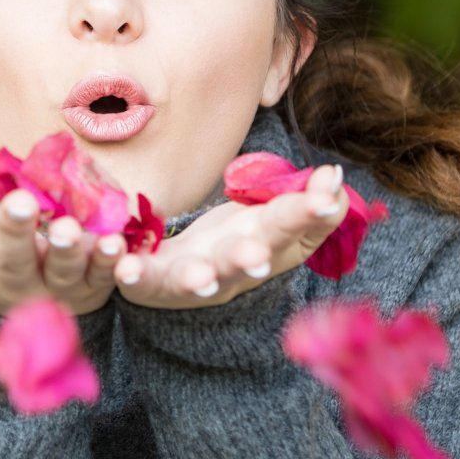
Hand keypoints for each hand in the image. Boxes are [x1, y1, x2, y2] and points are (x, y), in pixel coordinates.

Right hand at [0, 156, 129, 317]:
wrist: (22, 312)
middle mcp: (10, 282)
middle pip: (11, 260)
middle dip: (15, 232)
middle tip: (20, 203)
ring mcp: (52, 289)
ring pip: (59, 273)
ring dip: (65, 251)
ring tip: (67, 228)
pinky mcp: (89, 290)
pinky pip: (101, 277)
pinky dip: (108, 262)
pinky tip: (116, 244)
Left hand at [112, 163, 348, 310]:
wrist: (179, 281)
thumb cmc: (235, 243)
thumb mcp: (277, 220)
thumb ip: (311, 202)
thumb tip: (335, 176)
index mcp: (264, 248)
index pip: (289, 228)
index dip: (308, 215)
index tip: (325, 200)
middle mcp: (229, 270)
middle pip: (241, 264)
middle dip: (249, 258)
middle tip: (256, 256)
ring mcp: (188, 280)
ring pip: (193, 281)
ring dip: (196, 280)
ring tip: (198, 279)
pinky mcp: (149, 282)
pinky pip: (140, 280)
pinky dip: (131, 275)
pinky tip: (124, 268)